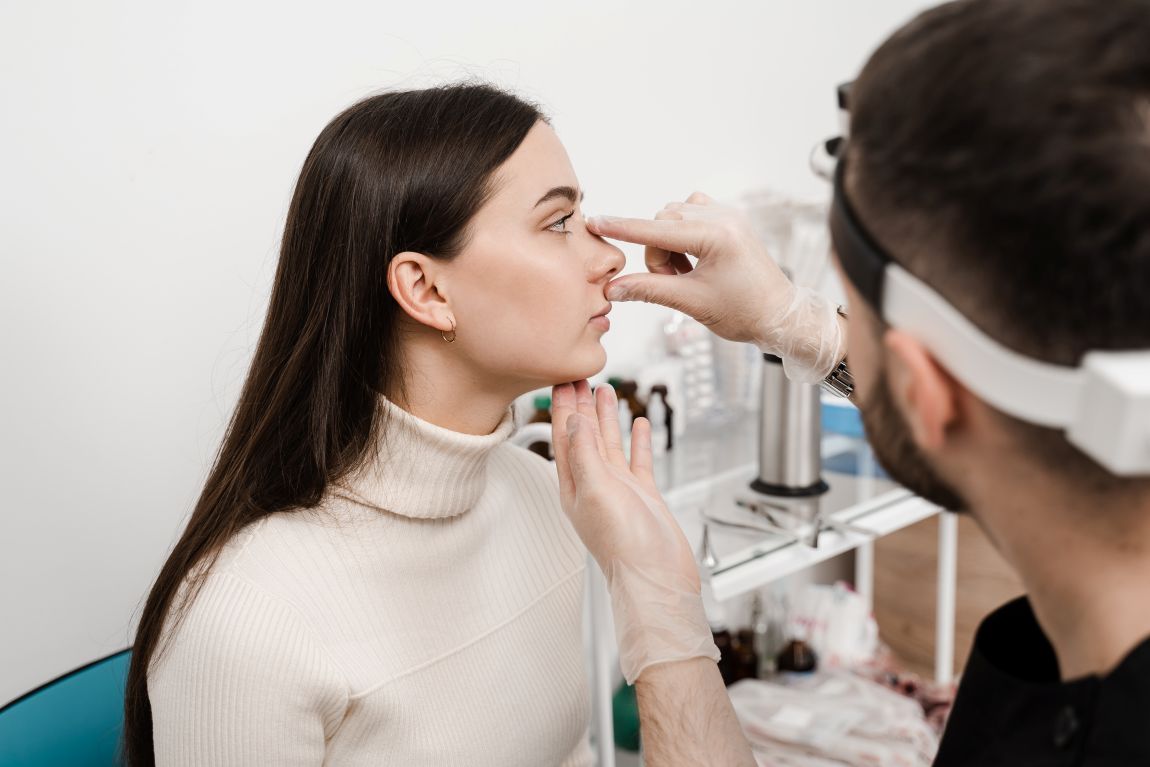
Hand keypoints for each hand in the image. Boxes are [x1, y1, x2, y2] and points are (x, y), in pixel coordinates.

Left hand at [551, 381, 718, 682]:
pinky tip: (638, 422)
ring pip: (608, 442)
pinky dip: (636, 439)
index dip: (561, 405)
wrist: (658, 578)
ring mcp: (617, 489)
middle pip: (582, 434)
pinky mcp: (642, 496)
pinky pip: (636, 459)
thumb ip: (585, 453)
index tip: (561, 376)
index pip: (562, 436)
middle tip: (579, 372)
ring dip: (605, 416)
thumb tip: (573, 419)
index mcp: (572, 485)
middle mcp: (591, 485)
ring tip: (604, 388)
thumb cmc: (624, 546)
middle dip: (579, 404)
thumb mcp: (596, 491)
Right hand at [589, 192, 845, 383]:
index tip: (594, 221)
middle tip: (673, 282)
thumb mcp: (691, 302)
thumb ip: (649, 290)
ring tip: (687, 274)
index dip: (622, 228)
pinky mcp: (729, 218)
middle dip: (658, 253)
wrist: (780, 315)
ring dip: (668, 245)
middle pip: (662, 222)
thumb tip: (613, 288)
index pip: (656, 230)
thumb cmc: (744, 312)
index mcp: (716, 236)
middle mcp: (723, 217)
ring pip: (673, 217)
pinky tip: (693, 259)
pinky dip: (682, 235)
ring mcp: (728, 214)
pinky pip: (690, 214)